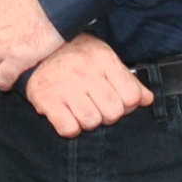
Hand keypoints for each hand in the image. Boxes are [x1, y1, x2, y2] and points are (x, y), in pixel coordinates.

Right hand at [24, 33, 151, 137]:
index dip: (127, 105)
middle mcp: (85, 71)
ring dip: (87, 121)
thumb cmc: (74, 56)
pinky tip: (65, 114)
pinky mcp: (46, 99)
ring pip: (91, 122)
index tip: (116, 100)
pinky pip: (69, 129)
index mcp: (103, 59)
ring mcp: (64, 86)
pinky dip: (69, 127)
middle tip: (94, 105)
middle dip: (107, 114)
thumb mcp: (103, 59)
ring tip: (78, 108)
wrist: (34, 52)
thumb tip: (147, 99)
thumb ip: (127, 80)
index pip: (131, 97)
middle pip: (113, 113)